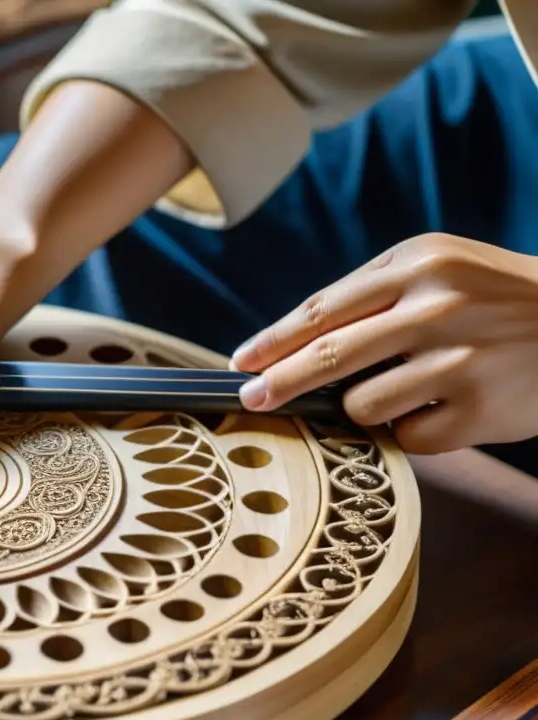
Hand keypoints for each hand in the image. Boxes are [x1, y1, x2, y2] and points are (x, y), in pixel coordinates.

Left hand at [230, 234, 537, 453]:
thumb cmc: (494, 297)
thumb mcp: (440, 267)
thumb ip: (372, 296)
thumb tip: (293, 347)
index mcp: (418, 265)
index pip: (323, 309)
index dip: (274, 341)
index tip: (242, 362)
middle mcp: (436, 307)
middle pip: (328, 356)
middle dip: (279, 383)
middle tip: (250, 399)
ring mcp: (460, 361)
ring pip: (363, 405)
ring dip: (363, 407)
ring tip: (406, 388)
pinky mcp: (480, 411)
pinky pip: (408, 437)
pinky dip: (411, 429)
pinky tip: (443, 407)